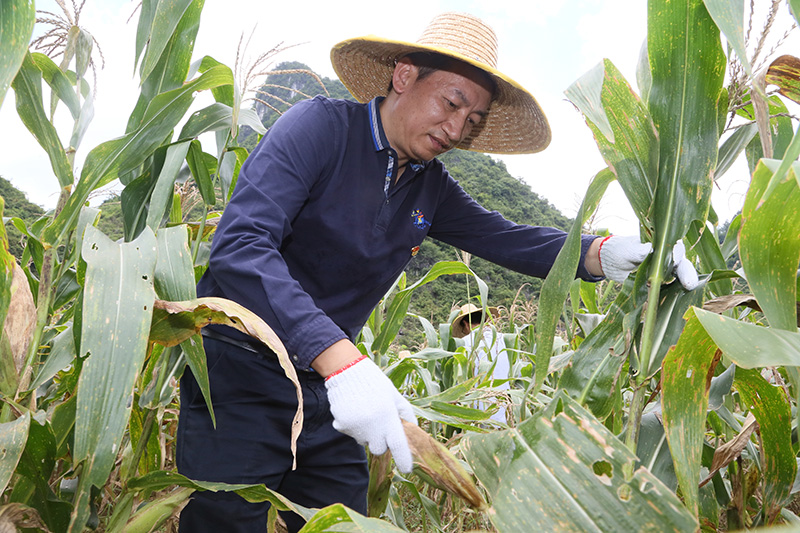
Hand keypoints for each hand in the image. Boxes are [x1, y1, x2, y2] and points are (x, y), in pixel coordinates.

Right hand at [325, 356, 416, 472]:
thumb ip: (406, 414)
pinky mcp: (342, 425)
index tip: (407, 469)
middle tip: (379, 424)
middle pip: (379, 449)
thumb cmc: (376, 383)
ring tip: (365, 412)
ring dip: (367, 433)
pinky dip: (353, 426)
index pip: (398, 444)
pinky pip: (350, 434)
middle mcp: (372, 425)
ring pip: (364, 441)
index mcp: (388, 416)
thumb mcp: (395, 396)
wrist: (347, 371)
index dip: (404, 459)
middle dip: (381, 442)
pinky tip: (353, 410)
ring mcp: (355, 427)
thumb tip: (414, 431)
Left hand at [598, 235, 699, 289]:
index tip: (677, 261)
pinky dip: (670, 295)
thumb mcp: (628, 249)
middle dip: (687, 274)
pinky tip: (672, 301)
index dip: (677, 255)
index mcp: (662, 245)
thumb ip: (639, 250)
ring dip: (682, 286)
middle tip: (689, 284)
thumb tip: (649, 250)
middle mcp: (667, 258)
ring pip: (677, 278)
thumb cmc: (621, 250)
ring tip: (686, 292)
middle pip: (682, 265)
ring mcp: (664, 272)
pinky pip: (666, 290)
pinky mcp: (658, 284)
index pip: (675, 248)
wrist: (610, 262)